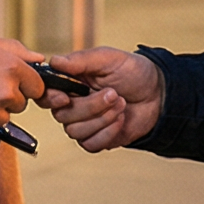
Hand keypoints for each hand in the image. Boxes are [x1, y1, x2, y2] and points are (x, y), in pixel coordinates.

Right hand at [42, 47, 162, 152]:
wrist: (157, 94)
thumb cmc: (132, 72)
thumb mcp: (108, 59)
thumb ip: (81, 60)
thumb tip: (55, 61)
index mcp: (70, 82)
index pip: (45, 95)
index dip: (50, 99)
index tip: (66, 97)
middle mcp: (72, 104)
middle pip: (62, 116)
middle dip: (91, 107)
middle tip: (114, 94)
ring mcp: (83, 123)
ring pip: (75, 131)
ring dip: (102, 119)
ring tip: (121, 104)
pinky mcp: (96, 139)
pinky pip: (90, 144)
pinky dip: (108, 133)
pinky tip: (120, 120)